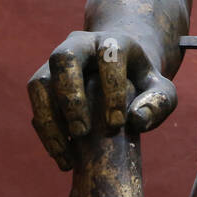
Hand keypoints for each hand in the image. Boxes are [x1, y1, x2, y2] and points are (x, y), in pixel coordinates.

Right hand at [27, 31, 176, 170]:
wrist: (119, 73)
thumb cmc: (141, 84)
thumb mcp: (161, 91)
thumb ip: (158, 103)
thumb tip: (137, 120)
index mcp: (114, 41)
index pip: (109, 57)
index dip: (111, 90)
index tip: (117, 124)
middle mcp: (81, 44)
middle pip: (65, 58)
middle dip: (71, 97)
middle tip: (82, 133)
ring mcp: (57, 61)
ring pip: (40, 82)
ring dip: (49, 119)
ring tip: (65, 154)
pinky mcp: (43, 79)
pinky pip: (36, 101)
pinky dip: (44, 128)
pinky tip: (60, 154)